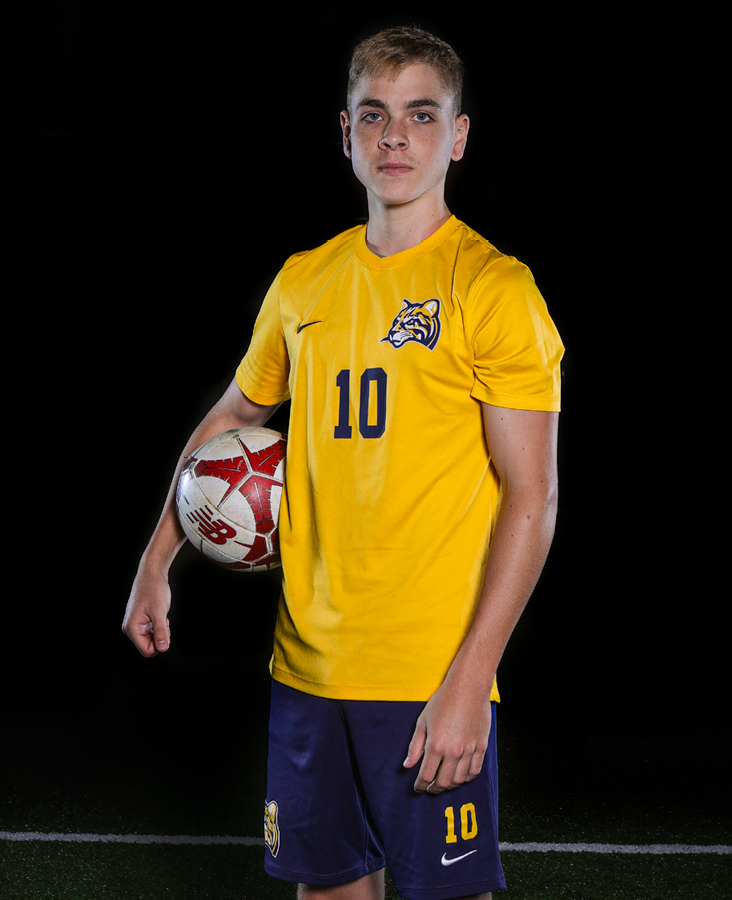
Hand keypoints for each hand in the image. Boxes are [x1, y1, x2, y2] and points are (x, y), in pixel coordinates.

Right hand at [122, 566, 171, 657]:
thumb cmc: (154, 589)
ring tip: (161, 617)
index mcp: (131, 628)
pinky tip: (160, 616)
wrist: (152, 574)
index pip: (146, 651)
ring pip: (151, 640)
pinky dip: (159, 627)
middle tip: (164, 621)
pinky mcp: (141, 621)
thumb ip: (161, 631)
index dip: (159, 644)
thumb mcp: (159, 611)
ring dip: (160, 632)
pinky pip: (151, 633)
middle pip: (149, 647)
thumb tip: (163, 648)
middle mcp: (130, 628)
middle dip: (160, 637)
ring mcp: (135, 625)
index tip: (165, 629)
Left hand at [403, 671, 491, 794]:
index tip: (418, 788)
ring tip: (444, 783)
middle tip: (430, 788)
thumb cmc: (443, 701)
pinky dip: (466, 778)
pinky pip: (475, 771)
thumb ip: (415, 746)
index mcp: (436, 745)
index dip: (420, 785)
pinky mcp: (481, 746)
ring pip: (460, 780)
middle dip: (434, 789)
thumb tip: (408, 765)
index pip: (426, 775)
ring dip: (450, 786)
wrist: (468, 687)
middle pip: (443, 782)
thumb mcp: (423, 721)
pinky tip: (460, 776)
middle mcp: (453, 751)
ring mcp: (469, 750)